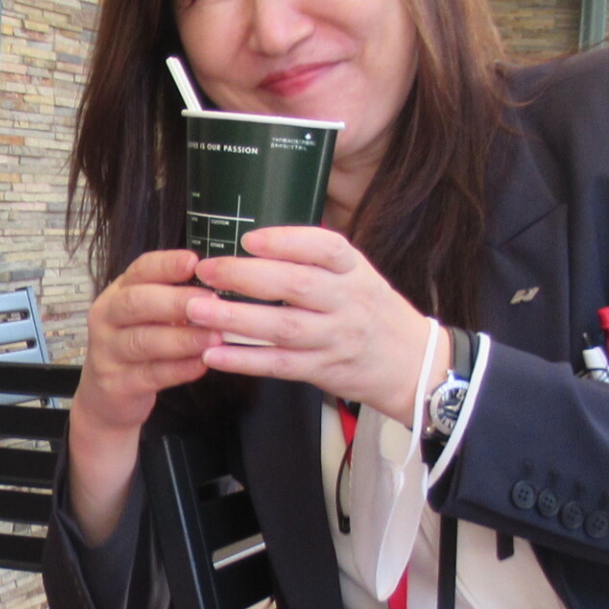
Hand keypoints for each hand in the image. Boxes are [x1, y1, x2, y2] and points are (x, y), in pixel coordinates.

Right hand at [68, 249, 218, 543]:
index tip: (197, 260)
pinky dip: (176, 369)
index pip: (139, 270)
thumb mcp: (155, 323)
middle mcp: (106, 321)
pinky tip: (202, 365)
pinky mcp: (113, 391)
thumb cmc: (141, 358)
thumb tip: (231, 278)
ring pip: (141, 340)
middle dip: (175, 301)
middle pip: (135, 303)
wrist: (104, 412)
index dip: (166, 264)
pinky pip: (147, 377)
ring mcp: (106, 357)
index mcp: (118, 297)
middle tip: (211, 300)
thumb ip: (180, 301)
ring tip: (215, 334)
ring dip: (180, 336)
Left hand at [185, 227, 436, 423]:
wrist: (411, 362)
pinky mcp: (324, 369)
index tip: (249, 239)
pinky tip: (214, 353)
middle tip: (207, 270)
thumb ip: (315, 258)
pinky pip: (280, 365)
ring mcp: (336, 338)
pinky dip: (245, 360)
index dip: (286, 241)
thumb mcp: (357, 273)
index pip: (325, 247)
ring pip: (283, 328)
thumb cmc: (371, 310)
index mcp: (354, 270)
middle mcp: (347, 301)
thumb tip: (257, 241)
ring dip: (236, 318)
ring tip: (197, 310)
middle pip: (296, 285)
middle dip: (246, 276)